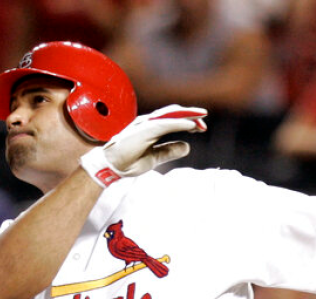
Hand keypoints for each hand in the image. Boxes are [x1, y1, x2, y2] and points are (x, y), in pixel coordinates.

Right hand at [80, 105, 207, 186]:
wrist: (111, 167)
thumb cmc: (128, 161)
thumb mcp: (155, 157)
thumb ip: (169, 150)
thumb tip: (187, 147)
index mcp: (151, 128)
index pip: (173, 120)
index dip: (187, 122)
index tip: (200, 128)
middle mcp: (148, 122)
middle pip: (174, 114)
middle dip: (190, 116)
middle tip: (204, 122)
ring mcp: (146, 124)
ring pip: (171, 115)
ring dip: (188, 116)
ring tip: (201, 118)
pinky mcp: (144, 129)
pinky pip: (166, 124)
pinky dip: (180, 123)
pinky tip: (191, 125)